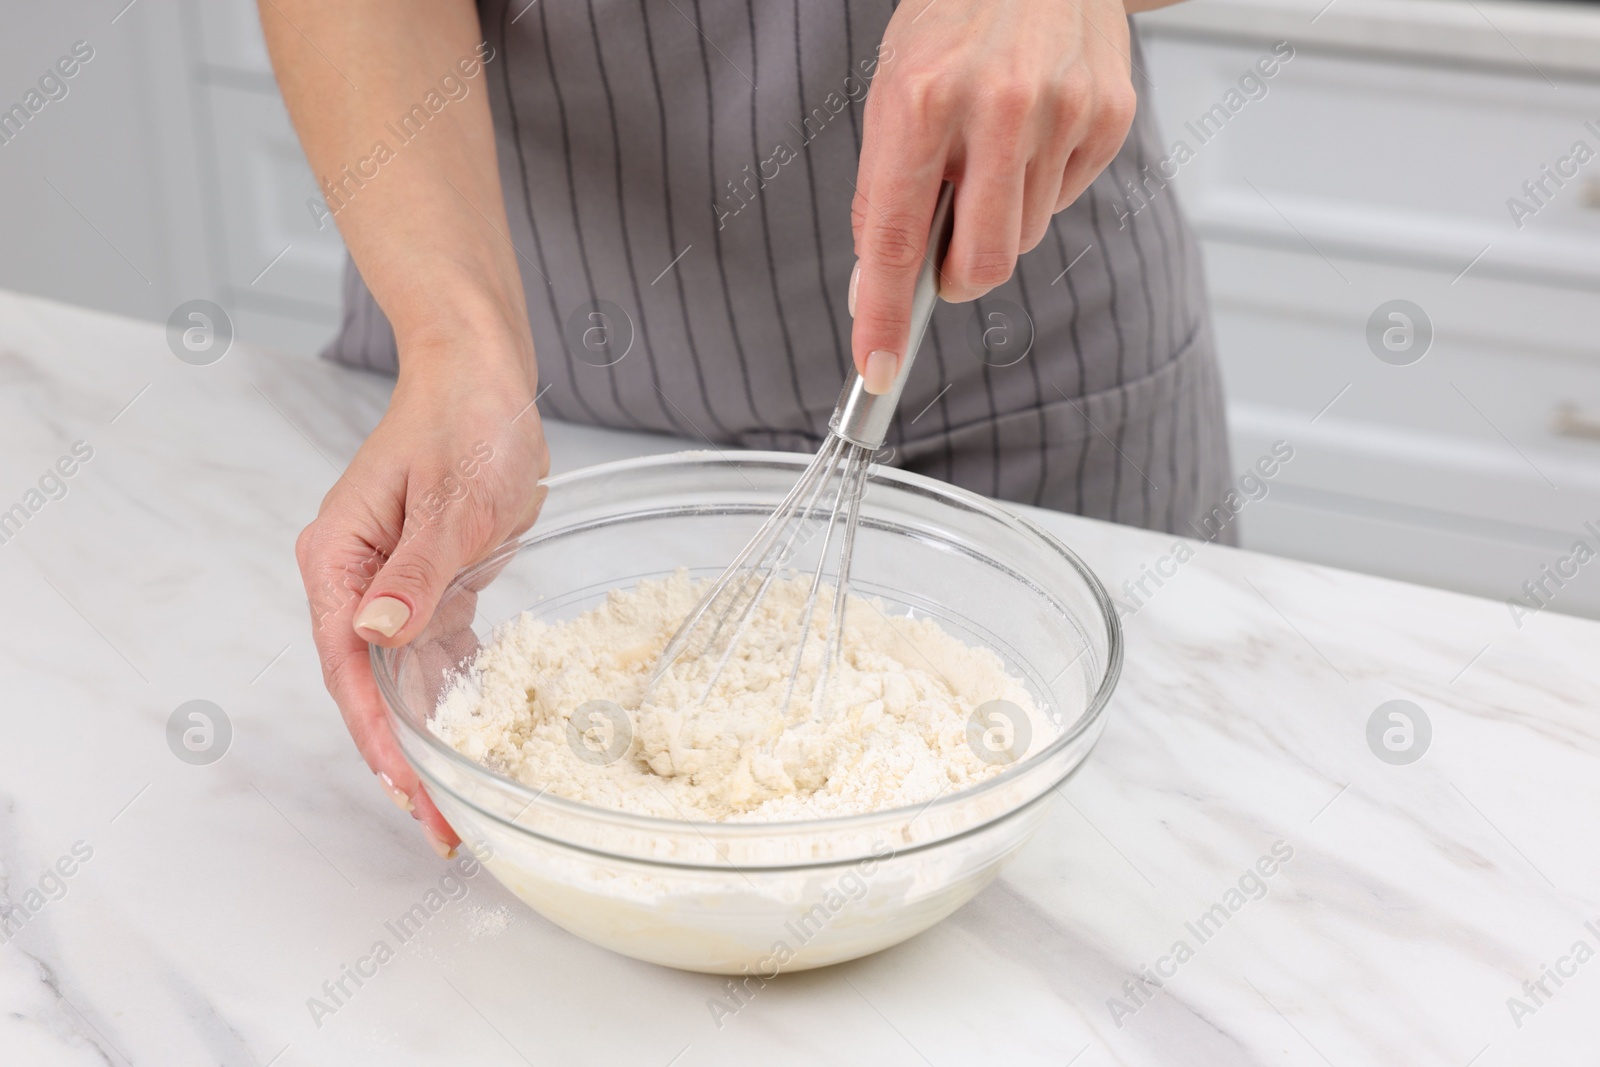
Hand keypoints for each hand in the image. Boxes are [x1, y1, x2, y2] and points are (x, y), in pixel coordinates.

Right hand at [296, 341, 549, 855]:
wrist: (483, 372)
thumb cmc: (464, 418)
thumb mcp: (452, 498)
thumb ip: (416, 570)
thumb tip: (377, 631)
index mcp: (338, 560)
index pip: (349, 669)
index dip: (378, 739)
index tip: (410, 794)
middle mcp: (353, 580)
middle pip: (367, 688)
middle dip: (400, 760)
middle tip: (440, 826)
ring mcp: (389, 583)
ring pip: (399, 680)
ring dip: (425, 740)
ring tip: (453, 805)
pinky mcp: (428, 582)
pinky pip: (431, 654)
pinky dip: (449, 698)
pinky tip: (470, 741)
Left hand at [849, 0, 1137, 391]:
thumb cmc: (954, 21)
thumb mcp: (892, 91)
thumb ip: (882, 192)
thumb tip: (873, 286)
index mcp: (922, 100)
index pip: (895, 239)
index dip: (884, 314)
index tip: (877, 365)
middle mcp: (997, 106)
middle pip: (983, 262)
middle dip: (958, 277)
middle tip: (947, 251)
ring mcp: (1062, 111)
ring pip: (1025, 236)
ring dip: (1000, 219)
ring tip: (991, 153)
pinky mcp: (1109, 116)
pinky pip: (1065, 200)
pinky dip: (1041, 187)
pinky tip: (1032, 134)